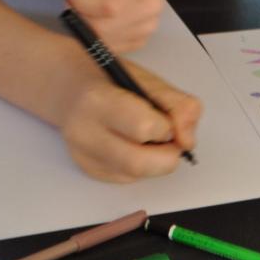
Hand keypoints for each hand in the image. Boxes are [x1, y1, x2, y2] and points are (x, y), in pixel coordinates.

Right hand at [54, 58, 201, 181]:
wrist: (71, 88)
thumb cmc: (113, 81)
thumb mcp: (150, 81)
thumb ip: (179, 106)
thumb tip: (188, 141)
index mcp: (99, 100)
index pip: (144, 128)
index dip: (165, 127)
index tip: (166, 120)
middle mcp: (84, 131)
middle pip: (137, 163)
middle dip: (166, 155)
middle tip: (170, 140)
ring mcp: (82, 154)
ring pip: (134, 176)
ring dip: (155, 162)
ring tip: (151, 140)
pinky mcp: (87, 169)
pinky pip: (127, 179)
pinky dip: (141, 166)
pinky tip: (134, 145)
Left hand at [60, 0, 163, 51]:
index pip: (108, 5)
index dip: (79, 2)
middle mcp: (152, 4)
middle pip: (104, 27)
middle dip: (79, 16)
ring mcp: (150, 24)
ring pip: (105, 40)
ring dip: (87, 26)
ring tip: (89, 5)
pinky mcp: (142, 38)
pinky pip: (110, 47)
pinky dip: (97, 36)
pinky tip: (99, 17)